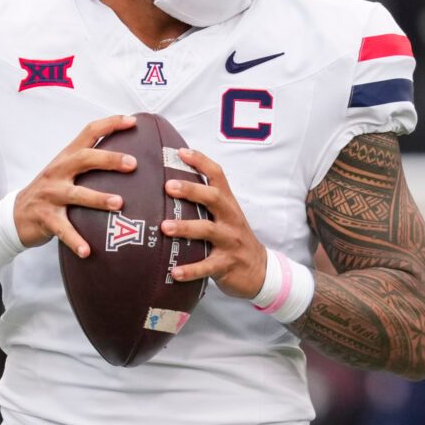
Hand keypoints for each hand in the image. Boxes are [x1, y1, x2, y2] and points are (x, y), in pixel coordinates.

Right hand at [13, 114, 137, 256]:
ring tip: (119, 203)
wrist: (15, 215)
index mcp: (66, 157)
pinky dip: (75, 240)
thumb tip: (126, 156)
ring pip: (76, 194)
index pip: (89, 133)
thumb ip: (89, 163)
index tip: (132, 121)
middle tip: (133, 163)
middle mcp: (58, 172)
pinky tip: (87, 251)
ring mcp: (51, 195)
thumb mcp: (65, 171)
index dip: (110, 124)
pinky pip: (63, 230)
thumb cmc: (50, 192)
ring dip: (98, 198)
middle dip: (109, 159)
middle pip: (84, 159)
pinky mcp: (46, 218)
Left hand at [165, 148, 268, 297]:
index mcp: (228, 204)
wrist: (260, 270)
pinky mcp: (227, 264)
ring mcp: (230, 241)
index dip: (201, 162)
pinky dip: (191, 269)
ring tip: (164, 227)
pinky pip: (207, 266)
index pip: (217, 176)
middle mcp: (230, 219)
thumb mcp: (225, 217)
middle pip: (213, 198)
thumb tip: (171, 184)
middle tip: (168, 186)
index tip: (180, 152)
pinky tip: (174, 272)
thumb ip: (205, 203)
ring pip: (208, 231)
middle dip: (191, 190)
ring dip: (186, 227)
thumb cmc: (234, 239)